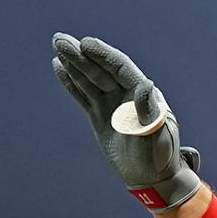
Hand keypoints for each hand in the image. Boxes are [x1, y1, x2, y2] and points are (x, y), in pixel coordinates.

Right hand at [51, 34, 202, 208]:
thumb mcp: (156, 133)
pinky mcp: (100, 116)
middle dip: (81, 55)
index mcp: (143, 94)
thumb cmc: (159, 155)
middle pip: (101, 70)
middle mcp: (127, 95)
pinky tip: (59, 67)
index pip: (121, 68)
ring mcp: (112, 104)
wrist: (151, 178)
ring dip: (73, 64)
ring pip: (90, 80)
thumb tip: (146, 83)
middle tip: (59, 40)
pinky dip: (71, 83)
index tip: (84, 44)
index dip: (103, 55)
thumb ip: (147, 109)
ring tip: (57, 46)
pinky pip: (83, 95)